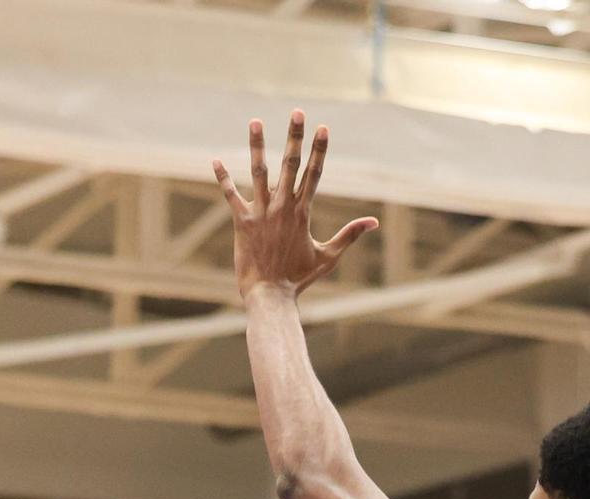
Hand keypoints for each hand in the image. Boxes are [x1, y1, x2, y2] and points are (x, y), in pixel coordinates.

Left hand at [214, 112, 377, 300]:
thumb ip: (349, 235)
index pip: (314, 174)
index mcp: (303, 212)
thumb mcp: (328, 256)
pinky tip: (216, 160)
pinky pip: (230, 195)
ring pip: (259, 171)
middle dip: (294, 136)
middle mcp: (283, 207)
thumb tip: (373, 222)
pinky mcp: (242, 221)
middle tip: (297, 111)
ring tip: (255, 120)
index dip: (319, 150)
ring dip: (256, 144)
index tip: (323, 128)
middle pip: (290, 164)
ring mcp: (261, 212)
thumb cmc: (299, 279)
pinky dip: (223, 178)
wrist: (271, 296)